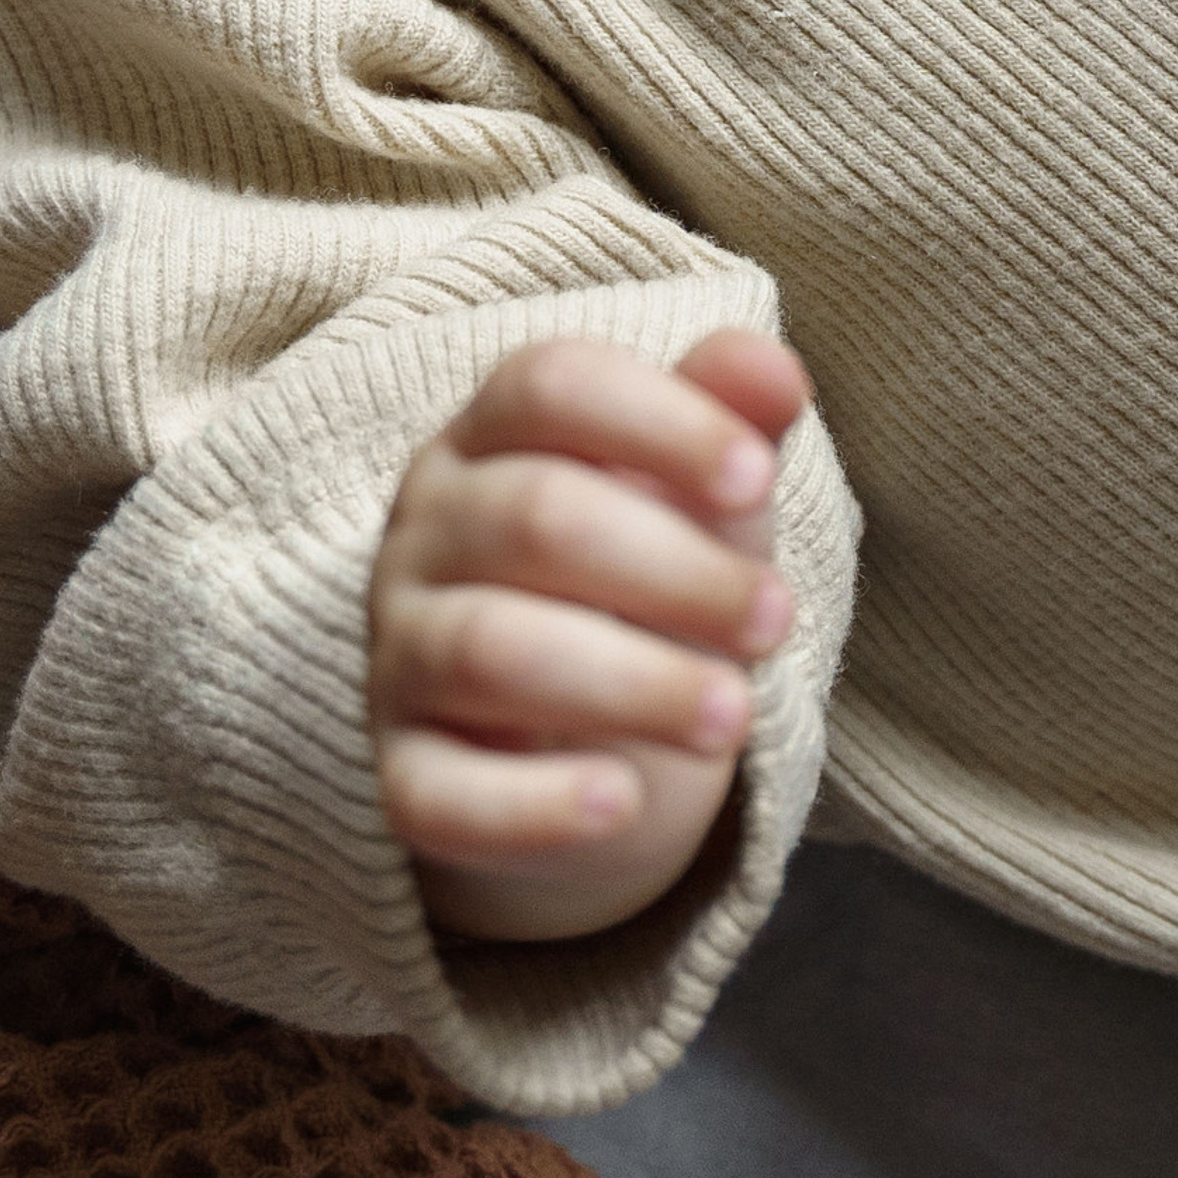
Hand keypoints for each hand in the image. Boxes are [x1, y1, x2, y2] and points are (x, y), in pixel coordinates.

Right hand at [369, 328, 805, 945]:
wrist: (579, 744)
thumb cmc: (641, 581)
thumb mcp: (694, 495)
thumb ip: (729, 419)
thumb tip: (776, 373)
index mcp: (489, 438)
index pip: (550, 385)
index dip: (659, 425)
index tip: (759, 480)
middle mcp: (425, 534)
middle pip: (535, 518)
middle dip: (675, 569)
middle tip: (777, 621)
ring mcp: (400, 655)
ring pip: (491, 650)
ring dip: (631, 682)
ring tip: (735, 715)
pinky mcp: (401, 776)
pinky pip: (440, 796)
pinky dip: (534, 805)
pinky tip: (625, 803)